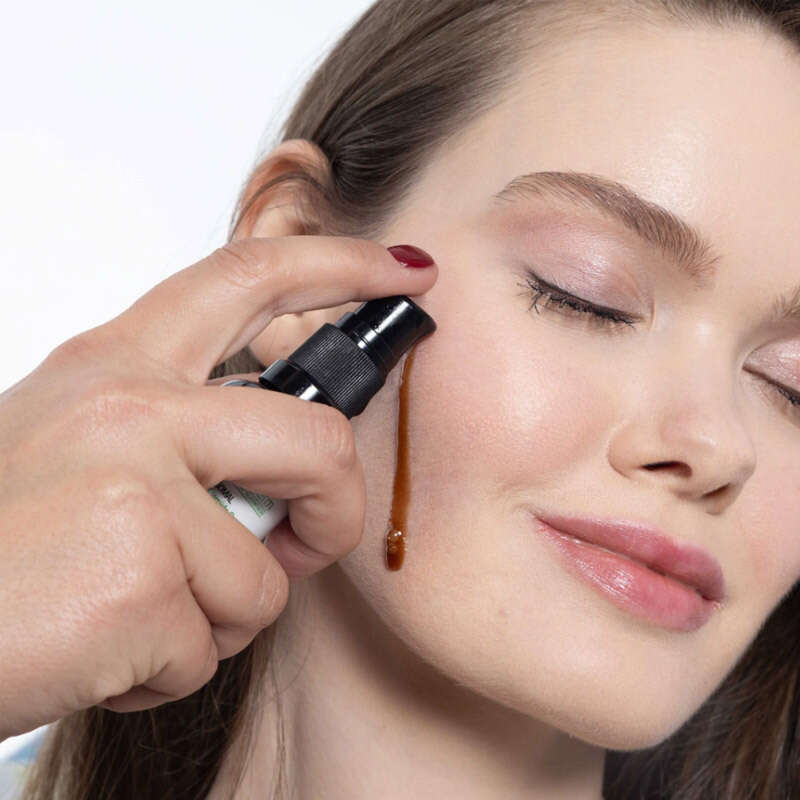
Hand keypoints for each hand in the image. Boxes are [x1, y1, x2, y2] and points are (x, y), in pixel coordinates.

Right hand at [0, 236, 436, 737]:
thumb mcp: (80, 447)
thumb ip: (180, 434)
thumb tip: (275, 471)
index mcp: (117, 364)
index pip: (249, 278)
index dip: (340, 264)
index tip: (401, 271)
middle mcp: (131, 409)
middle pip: (317, 439)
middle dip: (335, 509)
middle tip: (307, 545)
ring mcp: (136, 488)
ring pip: (267, 571)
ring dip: (224, 615)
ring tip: (142, 612)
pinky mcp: (139, 579)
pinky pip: (216, 643)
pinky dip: (175, 668)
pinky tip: (106, 649)